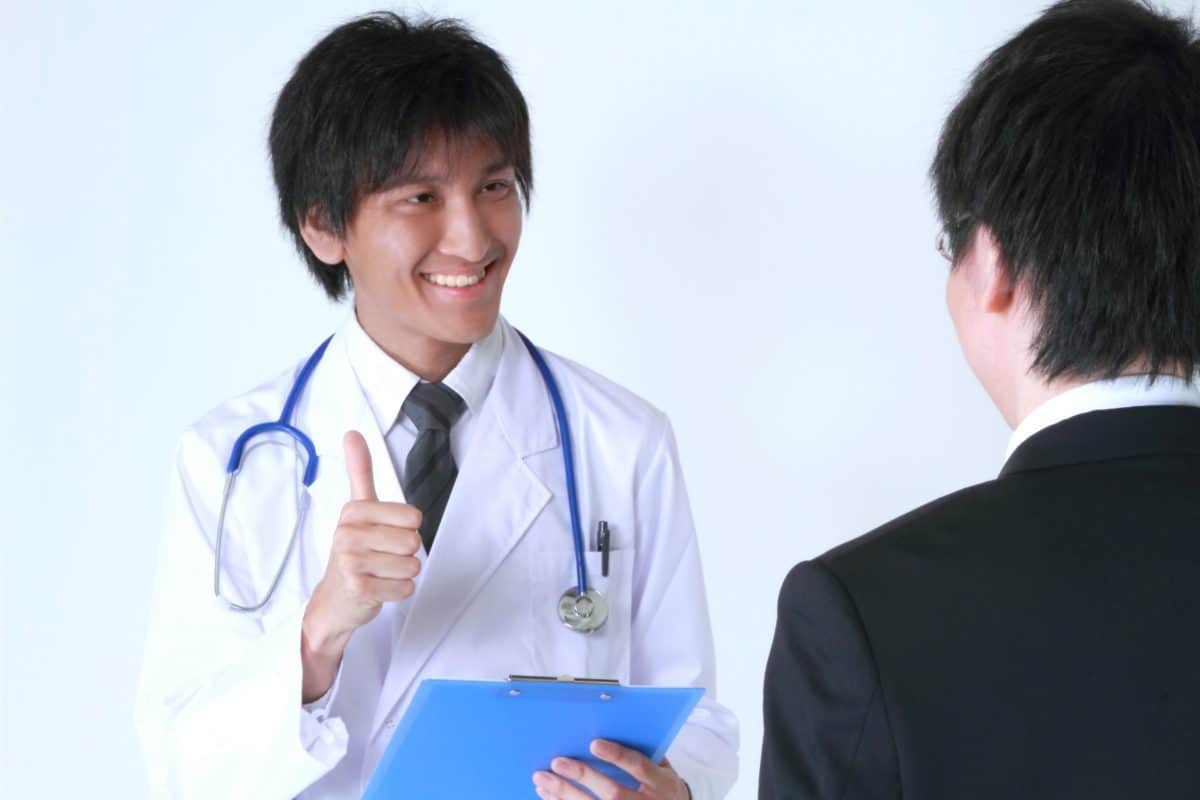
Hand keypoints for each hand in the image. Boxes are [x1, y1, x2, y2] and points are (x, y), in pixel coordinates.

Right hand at [300, 431, 422, 701]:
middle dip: (406, 553)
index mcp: (353, 511)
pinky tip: (379, 588)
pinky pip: (405, 588)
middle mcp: (347, 534)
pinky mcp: (358, 589)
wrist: (335, 599)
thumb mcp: (357, 509)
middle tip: (383, 558)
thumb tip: (352, 432)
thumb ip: (360, 472)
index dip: (408, 529)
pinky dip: (399, 591)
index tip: (384, 535)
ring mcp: (350, 563)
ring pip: (411, 565)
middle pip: (413, 541)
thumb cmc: (354, 552)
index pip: (412, 517)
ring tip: (380, 573)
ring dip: (403, 573)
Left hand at [532, 740, 689, 799]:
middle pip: (613, 794)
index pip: (640, 767)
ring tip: (542, 779)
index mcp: (661, 784)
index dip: (618, 756)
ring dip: (565, 794)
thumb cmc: (660, 786)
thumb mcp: (662, 769)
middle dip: (583, 777)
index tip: (595, 743)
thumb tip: (606, 726)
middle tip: (557, 761)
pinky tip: (548, 796)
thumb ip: (641, 751)